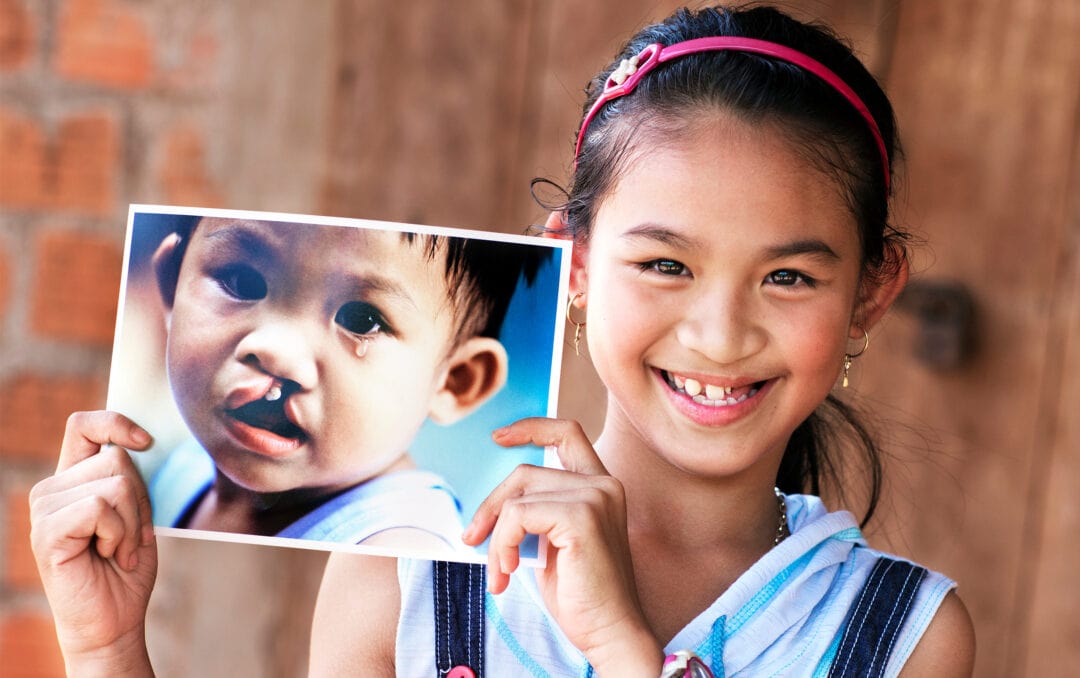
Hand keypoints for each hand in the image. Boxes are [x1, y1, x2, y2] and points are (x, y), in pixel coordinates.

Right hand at [29, 411, 157, 676]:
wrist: (114, 618)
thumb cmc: (126, 566)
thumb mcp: (138, 511)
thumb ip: (132, 477)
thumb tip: (141, 441)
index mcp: (73, 477)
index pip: (85, 425)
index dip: (116, 422)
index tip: (147, 442)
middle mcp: (52, 488)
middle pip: (118, 459)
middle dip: (142, 500)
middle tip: (129, 536)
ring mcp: (44, 509)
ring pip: (117, 484)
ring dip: (132, 522)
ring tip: (117, 549)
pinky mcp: (46, 532)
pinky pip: (101, 508)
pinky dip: (119, 534)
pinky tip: (109, 556)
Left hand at [463, 417, 662, 676]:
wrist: (610, 632)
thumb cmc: (582, 596)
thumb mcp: (553, 543)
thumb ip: (536, 513)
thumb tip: (491, 505)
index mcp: (601, 486)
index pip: (567, 433)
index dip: (531, 428)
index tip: (499, 436)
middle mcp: (603, 484)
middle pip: (525, 471)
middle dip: (491, 505)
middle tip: (472, 538)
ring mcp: (595, 497)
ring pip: (517, 498)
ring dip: (496, 537)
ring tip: (499, 571)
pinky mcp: (581, 516)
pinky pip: (517, 516)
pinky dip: (502, 544)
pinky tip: (507, 572)